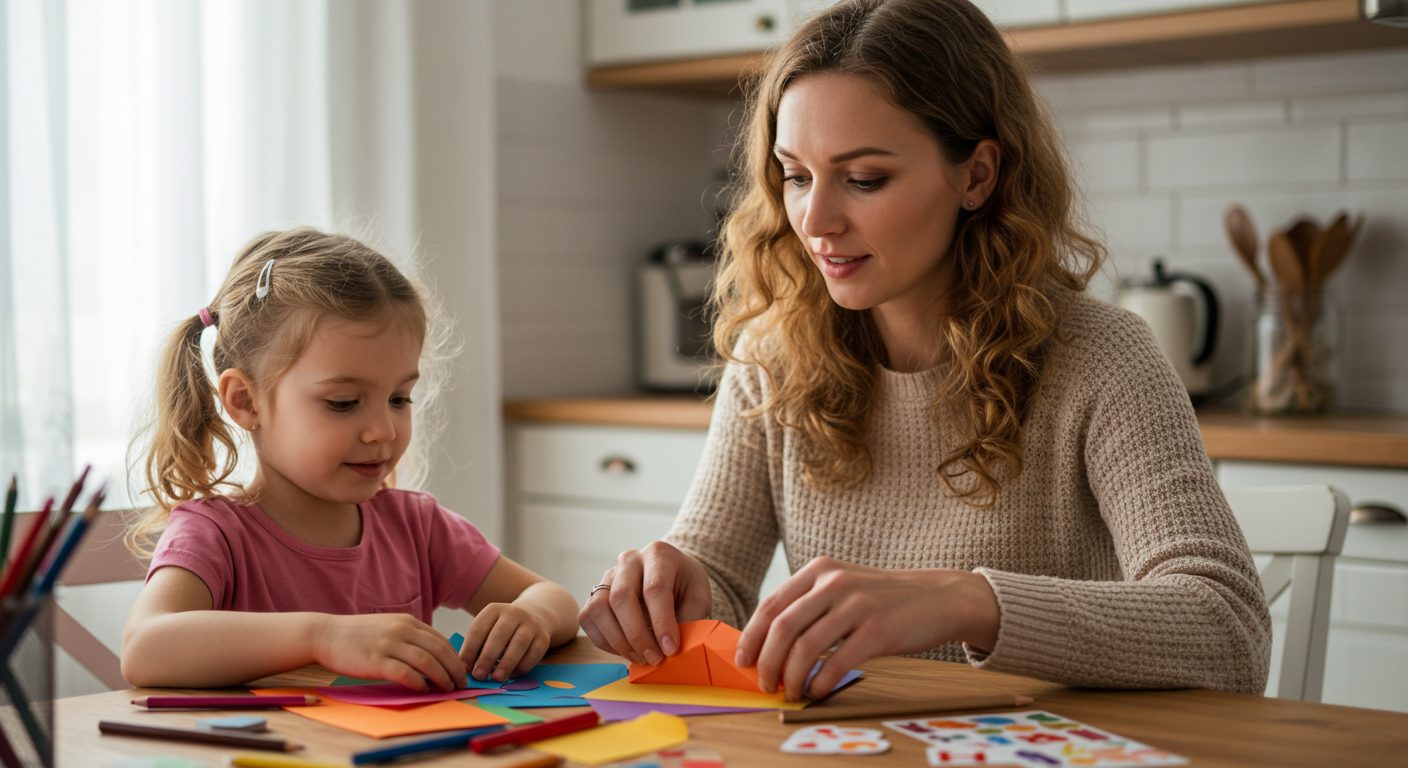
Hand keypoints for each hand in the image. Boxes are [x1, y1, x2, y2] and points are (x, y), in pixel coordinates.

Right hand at [313, 613, 465, 691]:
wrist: (326, 634)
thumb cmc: (358, 635)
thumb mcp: (389, 627)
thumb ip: (409, 638)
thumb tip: (433, 657)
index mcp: (407, 622)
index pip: (441, 640)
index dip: (455, 657)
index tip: (461, 671)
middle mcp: (401, 630)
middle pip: (439, 651)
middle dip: (454, 669)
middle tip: (461, 683)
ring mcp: (389, 645)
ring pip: (427, 662)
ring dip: (441, 677)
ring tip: (447, 688)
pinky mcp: (376, 661)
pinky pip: (405, 673)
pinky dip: (418, 682)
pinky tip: (423, 689)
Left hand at [459, 603, 551, 681]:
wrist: (535, 616)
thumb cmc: (503, 629)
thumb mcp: (488, 628)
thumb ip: (478, 646)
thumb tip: (467, 669)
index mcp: (494, 609)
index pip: (479, 629)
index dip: (470, 649)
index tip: (464, 668)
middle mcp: (513, 613)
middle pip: (499, 636)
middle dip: (487, 658)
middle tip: (479, 676)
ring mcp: (531, 624)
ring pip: (518, 644)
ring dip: (506, 664)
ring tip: (496, 678)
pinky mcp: (543, 637)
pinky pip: (533, 654)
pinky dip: (522, 667)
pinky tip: (512, 675)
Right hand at [578, 541, 711, 665]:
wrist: (672, 576)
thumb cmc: (686, 588)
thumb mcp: (699, 599)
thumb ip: (689, 620)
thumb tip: (672, 649)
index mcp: (659, 554)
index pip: (654, 588)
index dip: (661, 623)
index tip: (671, 649)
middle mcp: (630, 560)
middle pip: (622, 597)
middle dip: (637, 635)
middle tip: (654, 659)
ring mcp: (609, 575)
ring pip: (599, 608)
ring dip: (618, 640)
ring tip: (640, 657)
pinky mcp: (596, 592)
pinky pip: (589, 618)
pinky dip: (604, 640)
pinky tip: (625, 650)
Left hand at [735, 557, 999, 700]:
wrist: (938, 598)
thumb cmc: (884, 599)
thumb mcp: (843, 587)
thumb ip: (810, 604)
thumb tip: (770, 643)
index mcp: (819, 570)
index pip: (771, 605)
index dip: (751, 636)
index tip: (743, 660)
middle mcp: (834, 582)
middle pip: (782, 626)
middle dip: (766, 661)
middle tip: (765, 683)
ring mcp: (856, 604)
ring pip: (805, 647)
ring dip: (791, 676)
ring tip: (790, 691)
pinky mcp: (877, 630)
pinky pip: (836, 662)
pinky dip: (820, 683)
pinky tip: (817, 692)